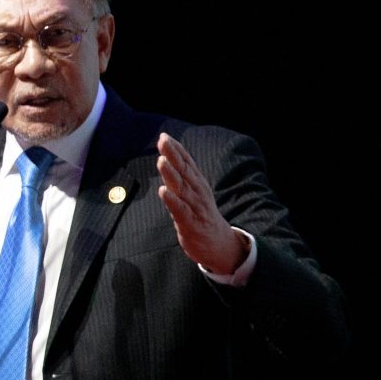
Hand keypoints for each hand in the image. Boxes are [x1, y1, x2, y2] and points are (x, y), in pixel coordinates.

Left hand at [156, 132, 248, 274]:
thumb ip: (182, 176)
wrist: (218, 243)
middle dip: (173, 155)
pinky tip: (163, 191)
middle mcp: (197, 192)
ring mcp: (195, 208)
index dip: (176, 149)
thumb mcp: (194, 192)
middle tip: (163, 141)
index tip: (165, 136)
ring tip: (162, 161)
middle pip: (184, 171)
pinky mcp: (191, 224)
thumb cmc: (201, 215)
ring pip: (182, 188)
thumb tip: (168, 156)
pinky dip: (172, 201)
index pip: (187, 163)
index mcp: (197, 184)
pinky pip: (180, 211)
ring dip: (171, 174)